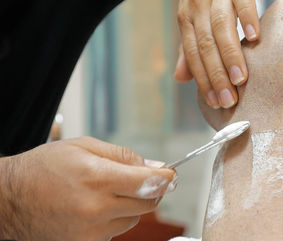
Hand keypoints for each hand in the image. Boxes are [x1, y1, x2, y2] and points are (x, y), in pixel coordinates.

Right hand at [0, 137, 175, 240]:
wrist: (9, 199)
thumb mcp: (84, 146)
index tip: (172, 175)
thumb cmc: (43, 168)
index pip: (149, 182)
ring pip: (134, 218)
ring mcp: (91, 230)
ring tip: (111, 190)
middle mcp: (96, 208)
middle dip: (154, 190)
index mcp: (97, 178)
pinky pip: (116, 230)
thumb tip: (155, 165)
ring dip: (133, 203)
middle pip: (148, 203)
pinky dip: (116, 217)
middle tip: (148, 179)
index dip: (167, 178)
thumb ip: (123, 156)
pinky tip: (99, 206)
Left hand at [176, 0, 274, 108]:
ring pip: (221, 25)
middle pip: (206, 44)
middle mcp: (198, 4)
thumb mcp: (196, 17)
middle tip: (228, 99)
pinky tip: (254, 38)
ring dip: (230, 54)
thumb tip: (181, 79)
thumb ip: (190, 48)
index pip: (192, 53)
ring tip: (241, 79)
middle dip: (216, 74)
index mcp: (187, 17)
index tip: (214, 101)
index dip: (202, 79)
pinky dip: (247, 17)